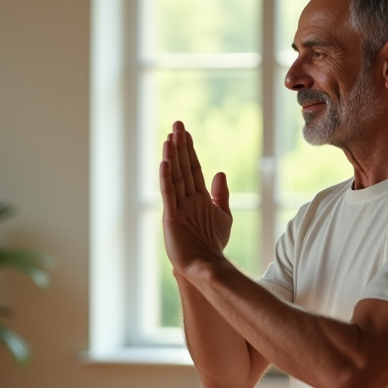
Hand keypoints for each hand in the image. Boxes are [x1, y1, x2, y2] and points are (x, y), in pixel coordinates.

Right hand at [160, 121, 231, 274]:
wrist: (205, 263)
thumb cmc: (212, 242)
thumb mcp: (222, 215)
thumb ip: (220, 194)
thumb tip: (220, 172)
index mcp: (198, 197)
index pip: (193, 168)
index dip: (190, 150)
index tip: (186, 132)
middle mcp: (186, 198)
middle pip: (183, 167)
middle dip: (180, 146)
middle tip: (177, 124)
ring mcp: (177, 206)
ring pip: (175, 176)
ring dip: (173, 156)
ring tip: (170, 136)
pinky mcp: (171, 217)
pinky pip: (168, 193)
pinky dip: (166, 177)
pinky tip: (165, 162)